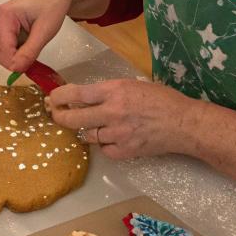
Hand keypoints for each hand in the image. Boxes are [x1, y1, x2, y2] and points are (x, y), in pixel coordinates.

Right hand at [0, 0, 80, 73]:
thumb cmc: (54, 4)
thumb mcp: (45, 30)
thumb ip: (29, 51)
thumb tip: (16, 69)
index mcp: (5, 15)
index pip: (1, 48)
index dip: (14, 62)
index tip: (30, 68)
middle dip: (11, 61)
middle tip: (31, 64)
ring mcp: (2, 22)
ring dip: (13, 57)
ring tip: (32, 55)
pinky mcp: (8, 26)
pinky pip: (6, 45)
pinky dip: (16, 52)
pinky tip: (29, 49)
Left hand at [47, 76, 191, 161]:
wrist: (183, 123)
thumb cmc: (162, 100)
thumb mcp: (134, 85)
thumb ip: (110, 91)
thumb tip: (86, 96)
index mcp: (115, 91)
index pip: (77, 94)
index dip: (59, 97)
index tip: (53, 98)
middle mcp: (112, 112)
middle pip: (74, 118)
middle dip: (59, 116)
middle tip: (55, 115)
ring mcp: (117, 134)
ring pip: (87, 135)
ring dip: (86, 130)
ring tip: (93, 126)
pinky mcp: (125, 151)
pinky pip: (104, 149)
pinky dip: (104, 145)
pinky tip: (113, 138)